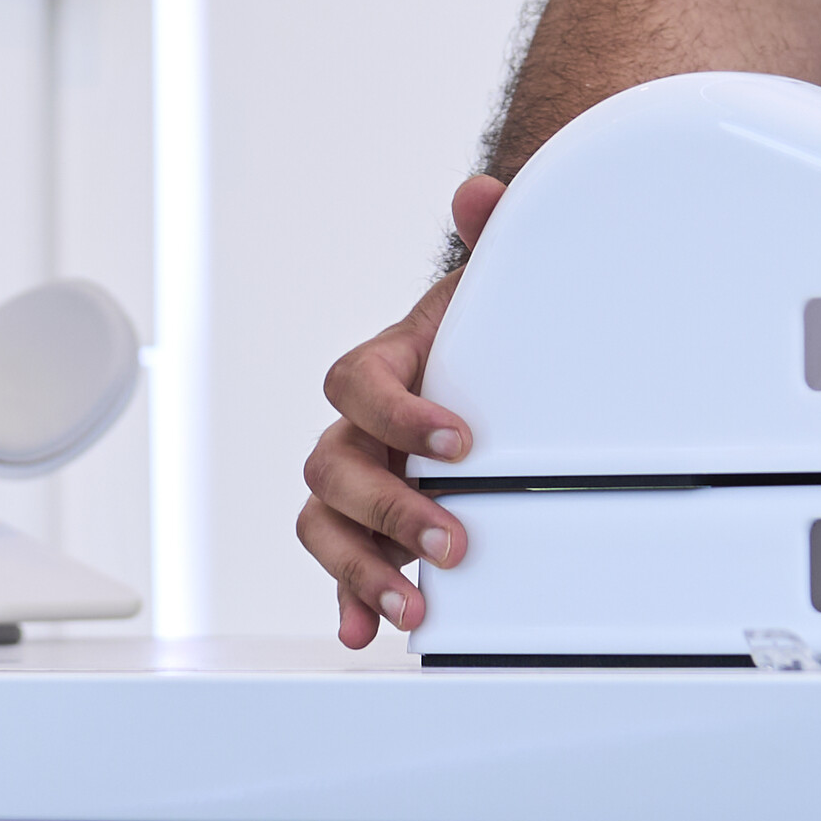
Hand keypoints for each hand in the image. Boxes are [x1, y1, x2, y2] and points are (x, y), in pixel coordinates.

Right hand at [299, 174, 505, 648]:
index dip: (401, 414)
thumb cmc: (487, 330)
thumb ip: (491, 233)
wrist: (493, 366)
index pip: (358, 385)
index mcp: (383, 366)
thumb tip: (481, 193)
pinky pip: (340, 564)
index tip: (461, 441)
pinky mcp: (374, 527)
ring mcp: (360, 480)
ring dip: (361, 566)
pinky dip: (348, 597)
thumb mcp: (497, 284)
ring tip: (413, 602)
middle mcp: (358, 426)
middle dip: (392, 508)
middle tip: (455, 540)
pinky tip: (367, 628)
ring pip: (324, 521)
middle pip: (333, 466)